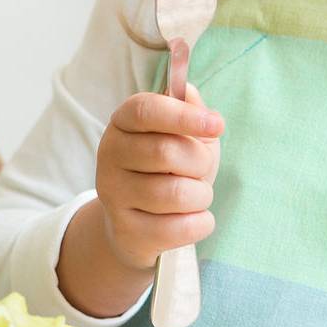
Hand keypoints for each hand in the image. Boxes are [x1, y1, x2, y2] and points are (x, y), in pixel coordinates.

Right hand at [93, 81, 224, 274]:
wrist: (139, 223)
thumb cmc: (168, 170)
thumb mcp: (181, 133)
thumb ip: (188, 108)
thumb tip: (191, 95)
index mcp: (122, 122)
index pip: (146, 110)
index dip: (183, 116)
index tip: (217, 125)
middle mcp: (109, 155)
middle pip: (166, 151)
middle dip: (199, 162)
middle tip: (200, 169)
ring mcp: (113, 194)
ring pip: (176, 193)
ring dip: (201, 195)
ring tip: (195, 195)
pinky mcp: (126, 231)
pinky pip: (180, 228)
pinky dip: (201, 223)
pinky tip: (194, 218)